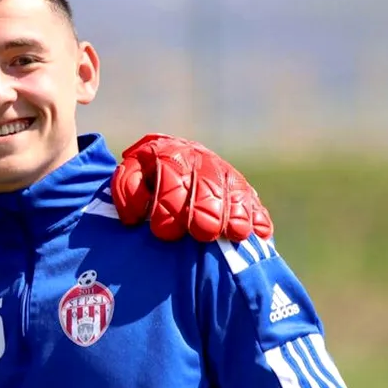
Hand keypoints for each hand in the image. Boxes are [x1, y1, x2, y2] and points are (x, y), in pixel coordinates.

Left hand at [112, 133, 272, 242]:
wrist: (170, 161)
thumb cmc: (145, 179)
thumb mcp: (131, 175)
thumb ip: (128, 188)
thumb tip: (134, 215)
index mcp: (167, 153)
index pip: (171, 176)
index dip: (168, 204)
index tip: (164, 231)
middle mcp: (198, 159)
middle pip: (206, 185)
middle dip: (206, 209)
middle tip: (204, 233)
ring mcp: (223, 172)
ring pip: (233, 191)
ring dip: (235, 213)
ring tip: (236, 233)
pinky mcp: (242, 188)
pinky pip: (252, 201)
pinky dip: (256, 216)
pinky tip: (259, 232)